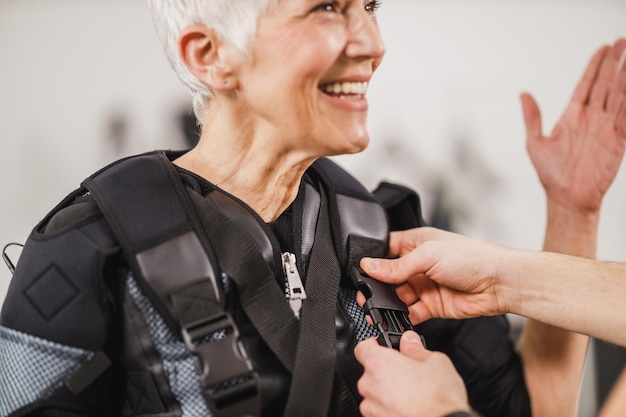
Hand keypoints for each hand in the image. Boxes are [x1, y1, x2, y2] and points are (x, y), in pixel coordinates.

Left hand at [355, 331, 469, 416]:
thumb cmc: (439, 400)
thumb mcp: (435, 362)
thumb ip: (416, 348)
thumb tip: (409, 341)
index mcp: (379, 364)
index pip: (362, 347)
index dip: (374, 344)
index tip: (384, 346)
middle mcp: (369, 385)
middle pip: (371, 371)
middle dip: (387, 370)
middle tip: (408, 372)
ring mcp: (372, 407)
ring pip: (375, 392)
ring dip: (387, 390)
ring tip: (411, 393)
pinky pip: (379, 409)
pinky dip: (390, 407)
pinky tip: (408, 406)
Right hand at [359, 227, 509, 323]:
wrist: (500, 283)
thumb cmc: (473, 257)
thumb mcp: (428, 255)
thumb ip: (397, 265)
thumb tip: (369, 266)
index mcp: (415, 243)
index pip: (385, 250)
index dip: (371, 260)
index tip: (359, 271)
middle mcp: (418, 264)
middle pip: (387, 276)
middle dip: (376, 286)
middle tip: (364, 295)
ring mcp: (424, 285)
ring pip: (396, 296)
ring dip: (386, 304)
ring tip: (376, 310)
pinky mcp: (431, 305)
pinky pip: (409, 313)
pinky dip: (400, 318)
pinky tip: (393, 319)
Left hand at [521, 38, 625, 212]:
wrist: (567, 198)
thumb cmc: (550, 174)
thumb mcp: (535, 143)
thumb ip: (532, 117)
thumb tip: (523, 93)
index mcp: (571, 116)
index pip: (586, 84)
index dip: (595, 66)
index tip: (603, 48)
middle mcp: (590, 119)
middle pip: (604, 84)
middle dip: (614, 63)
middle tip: (622, 42)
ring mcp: (605, 128)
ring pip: (618, 95)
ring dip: (625, 76)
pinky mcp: (618, 141)